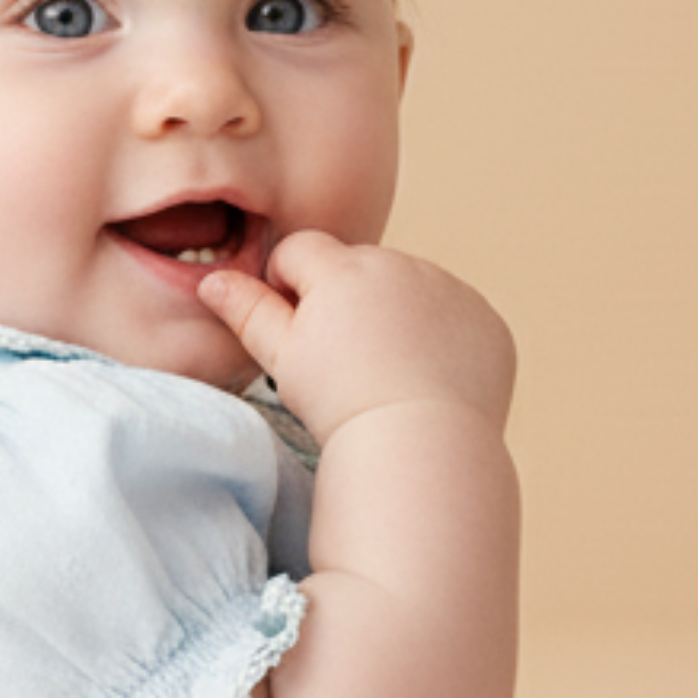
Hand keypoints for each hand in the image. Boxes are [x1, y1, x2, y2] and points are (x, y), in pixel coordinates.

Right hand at [195, 232, 514, 447]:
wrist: (420, 445)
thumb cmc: (341, 405)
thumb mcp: (282, 359)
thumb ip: (248, 312)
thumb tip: (212, 281)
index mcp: (343, 268)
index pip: (300, 251)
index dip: (288, 288)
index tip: (298, 332)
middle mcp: (400, 265)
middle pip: (358, 268)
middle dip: (346, 300)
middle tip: (345, 363)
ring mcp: (450, 289)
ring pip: (409, 289)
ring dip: (395, 315)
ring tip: (388, 374)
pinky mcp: (485, 320)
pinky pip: (454, 316)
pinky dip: (441, 338)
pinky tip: (427, 379)